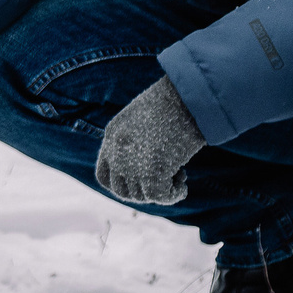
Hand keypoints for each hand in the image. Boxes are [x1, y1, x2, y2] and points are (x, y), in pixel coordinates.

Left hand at [94, 78, 205, 205]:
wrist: (188, 95)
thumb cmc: (174, 100)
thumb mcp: (147, 116)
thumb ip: (138, 139)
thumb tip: (149, 166)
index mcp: (112, 134)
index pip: (105, 174)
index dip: (122, 184)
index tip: (141, 184)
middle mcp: (116, 152)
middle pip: (122, 190)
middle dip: (143, 191)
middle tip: (165, 180)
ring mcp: (131, 165)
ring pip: (141, 195)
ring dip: (160, 191)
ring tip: (179, 174)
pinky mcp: (151, 174)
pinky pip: (160, 197)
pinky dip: (173, 195)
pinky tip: (183, 186)